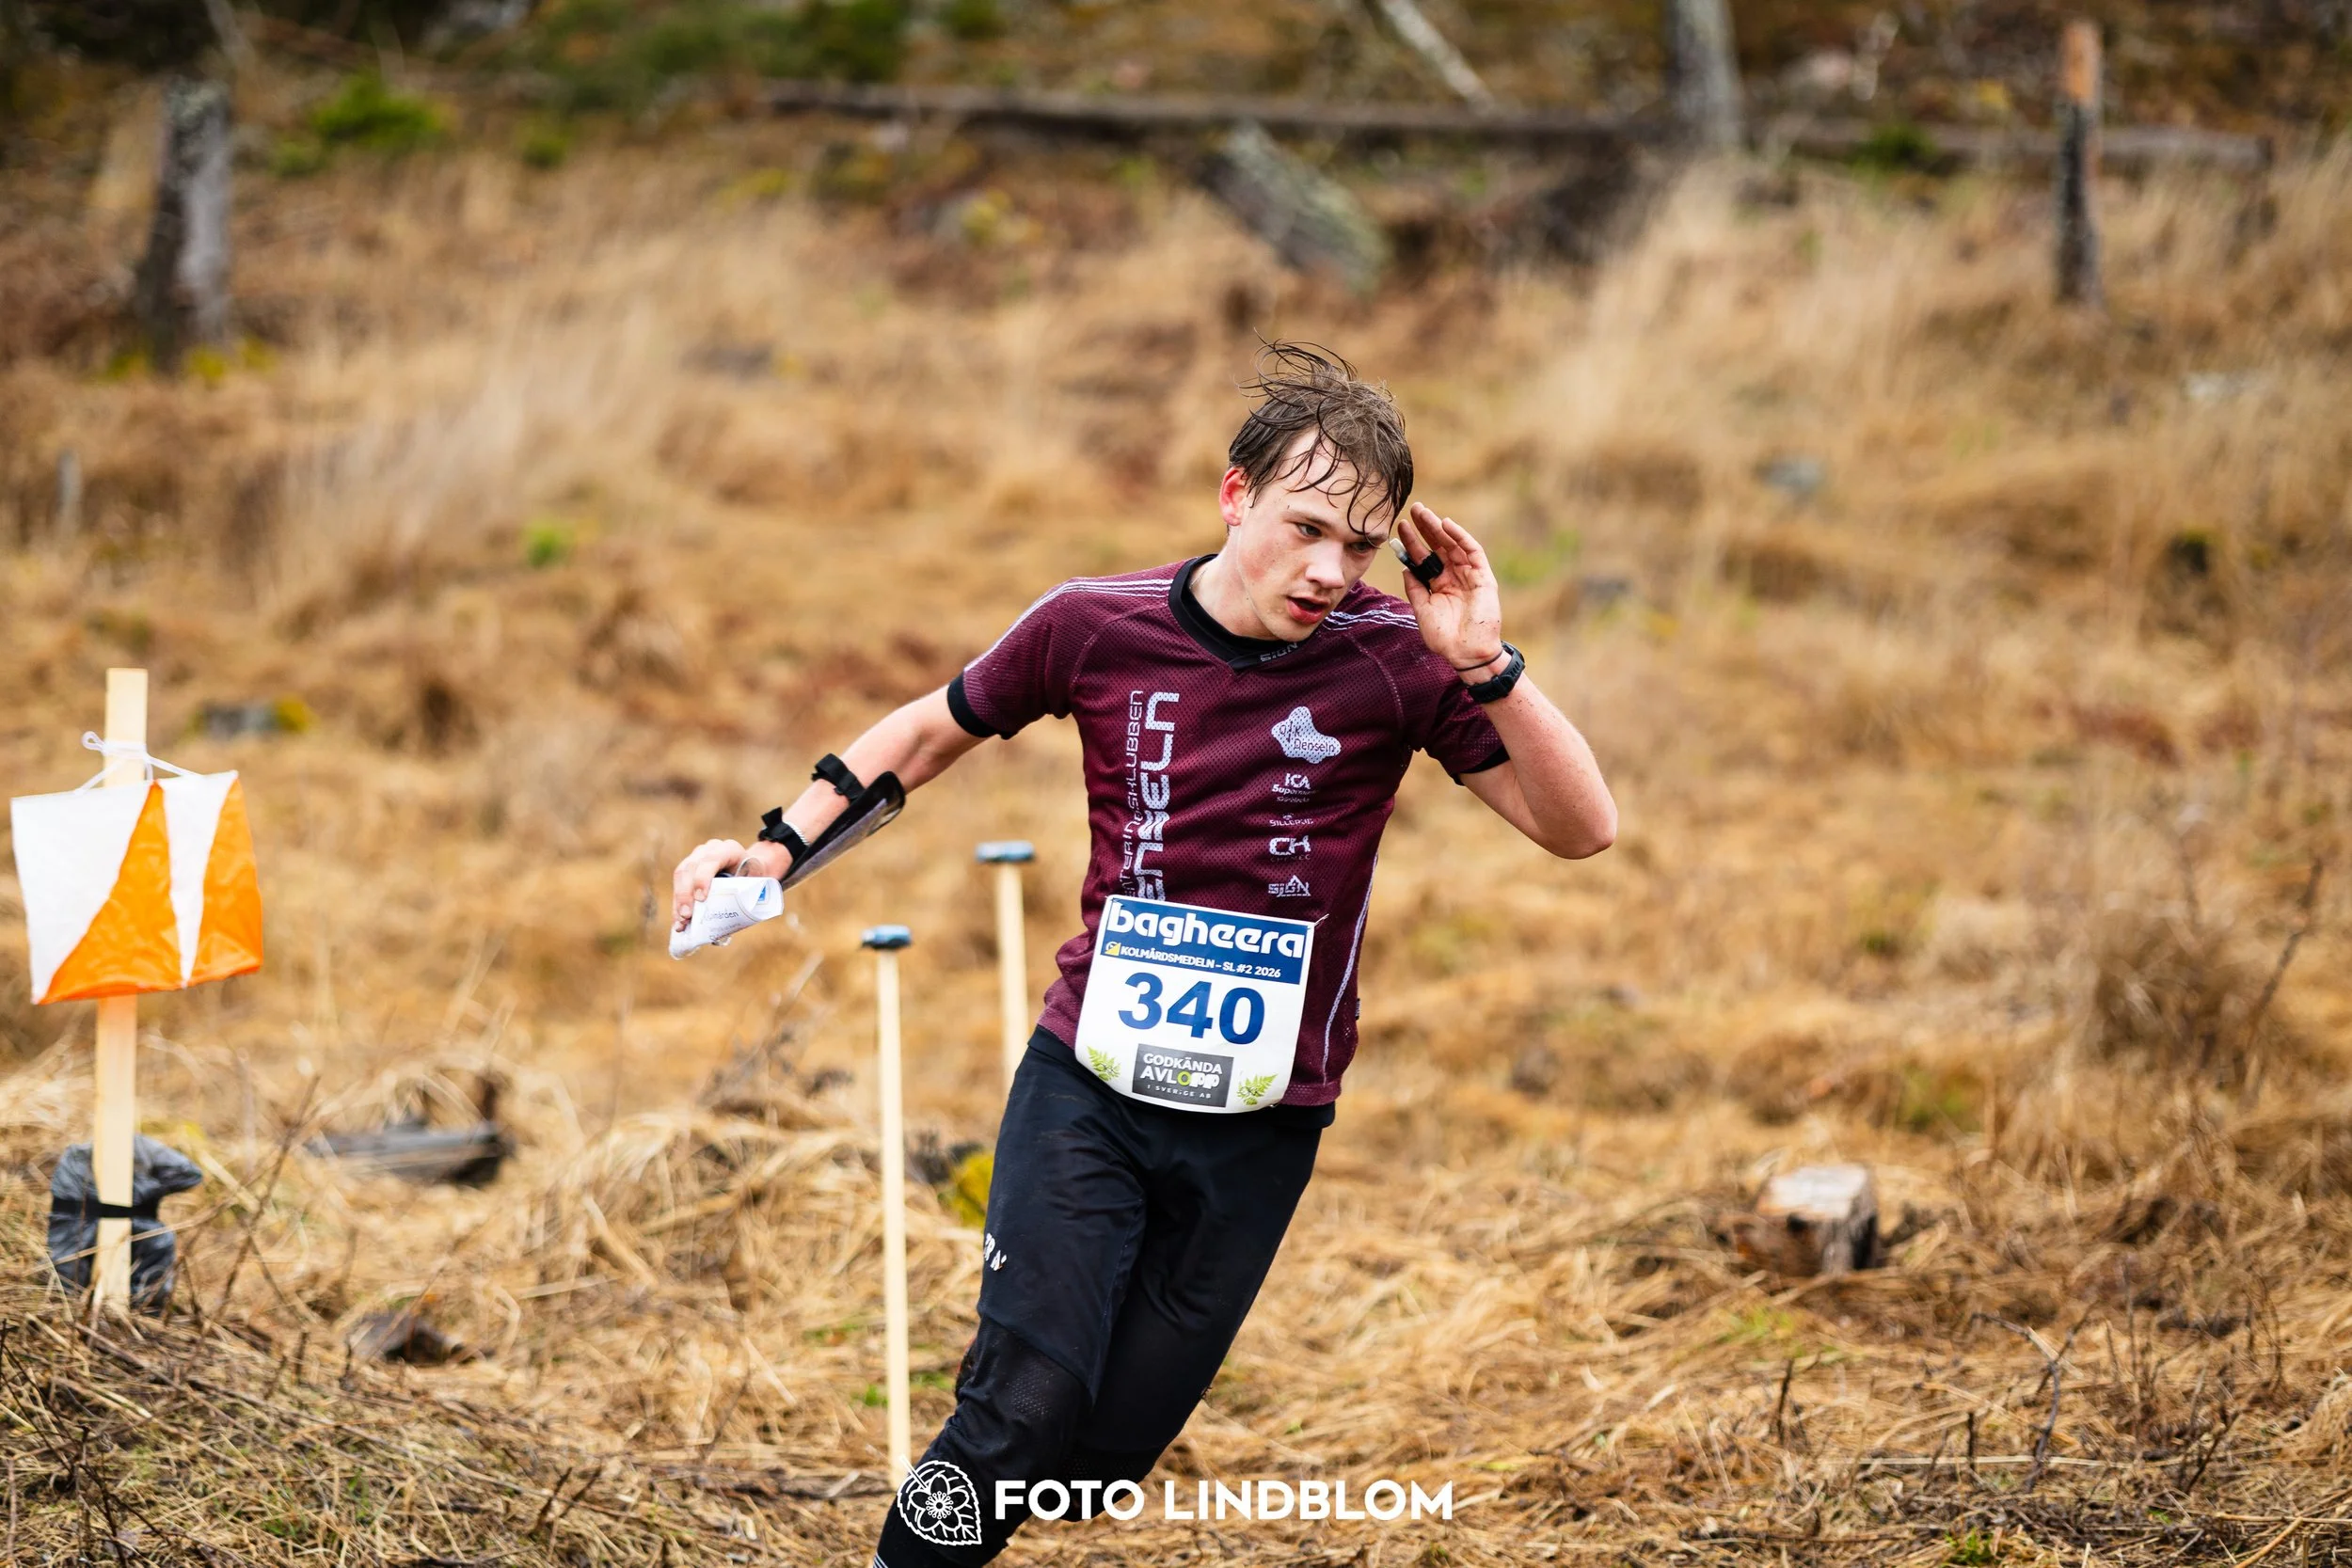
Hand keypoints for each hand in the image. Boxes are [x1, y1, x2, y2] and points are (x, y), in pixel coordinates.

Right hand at [672, 838, 765, 930]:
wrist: (749, 868)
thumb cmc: (754, 877)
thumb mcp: (757, 882)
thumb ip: (749, 895)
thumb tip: (737, 921)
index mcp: (729, 849)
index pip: (711, 860)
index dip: (703, 878)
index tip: (701, 899)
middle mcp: (709, 850)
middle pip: (691, 868)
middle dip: (686, 894)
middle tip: (687, 916)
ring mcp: (696, 857)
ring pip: (680, 876)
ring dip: (678, 901)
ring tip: (681, 923)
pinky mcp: (688, 869)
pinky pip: (678, 885)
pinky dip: (677, 904)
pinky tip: (678, 921)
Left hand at [1395, 502, 1503, 677]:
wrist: (1466, 653)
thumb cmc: (1444, 638)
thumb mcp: (1422, 611)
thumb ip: (1415, 589)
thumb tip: (1405, 568)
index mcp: (1437, 585)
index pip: (1423, 558)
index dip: (1412, 543)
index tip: (1400, 527)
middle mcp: (1453, 577)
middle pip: (1437, 546)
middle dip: (1425, 528)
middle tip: (1413, 508)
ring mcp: (1468, 575)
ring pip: (1453, 545)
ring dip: (1439, 528)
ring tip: (1424, 512)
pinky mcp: (1483, 577)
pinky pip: (1473, 552)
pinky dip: (1461, 537)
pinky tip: (1447, 525)